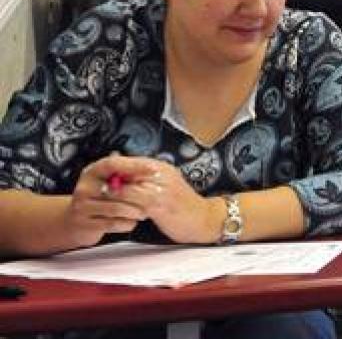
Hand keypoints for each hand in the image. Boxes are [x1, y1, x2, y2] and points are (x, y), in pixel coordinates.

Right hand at [62, 155, 158, 248]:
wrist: (75, 222)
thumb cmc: (99, 198)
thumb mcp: (108, 181)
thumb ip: (125, 175)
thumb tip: (151, 169)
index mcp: (92, 172)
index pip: (112, 164)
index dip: (134, 166)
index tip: (154, 169)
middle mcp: (84, 187)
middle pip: (116, 189)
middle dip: (139, 195)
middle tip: (156, 196)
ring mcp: (82, 207)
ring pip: (117, 208)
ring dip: (135, 211)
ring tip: (144, 212)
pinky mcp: (85, 224)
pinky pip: (113, 224)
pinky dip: (127, 223)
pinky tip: (132, 221)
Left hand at [108, 157, 223, 243]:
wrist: (205, 219)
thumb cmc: (183, 205)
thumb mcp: (164, 187)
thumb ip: (144, 180)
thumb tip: (119, 176)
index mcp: (160, 168)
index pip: (128, 162)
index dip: (111, 171)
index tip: (100, 181)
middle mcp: (160, 174)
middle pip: (124, 173)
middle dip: (108, 184)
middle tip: (97, 194)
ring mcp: (160, 189)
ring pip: (125, 189)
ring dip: (112, 198)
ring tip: (104, 205)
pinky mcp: (159, 205)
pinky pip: (133, 205)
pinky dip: (122, 210)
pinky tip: (118, 215)